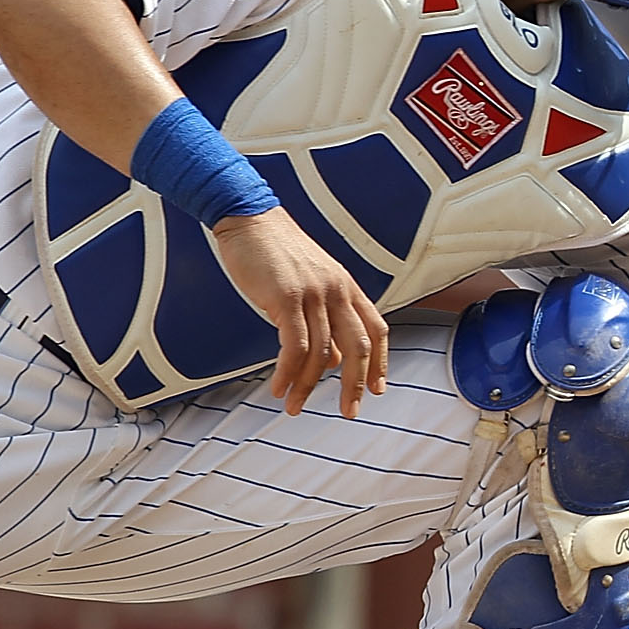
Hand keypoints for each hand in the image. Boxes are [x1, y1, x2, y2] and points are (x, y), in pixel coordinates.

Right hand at [211, 209, 387, 416]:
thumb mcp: (310, 283)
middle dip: (353, 385)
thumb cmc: (276, 251)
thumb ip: (324, 319)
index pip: (376, 330)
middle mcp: (337, 291)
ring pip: (320, 353)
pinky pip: (294, 346)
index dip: (379, 362)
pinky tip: (280, 388)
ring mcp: (314, 294)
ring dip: (307, 386)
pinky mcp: (286, 298)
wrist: (249, 217)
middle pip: (357, 347)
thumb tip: (331, 359)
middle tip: (347, 411)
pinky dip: (288, 373)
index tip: (377, 390)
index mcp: (347, 287)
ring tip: (294, 406)